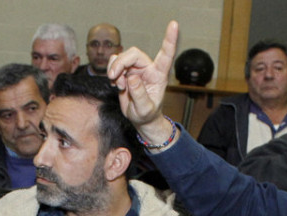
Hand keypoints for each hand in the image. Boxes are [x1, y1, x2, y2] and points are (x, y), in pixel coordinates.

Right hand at [108, 21, 179, 143]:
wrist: (141, 119)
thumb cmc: (147, 114)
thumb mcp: (144, 109)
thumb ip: (139, 94)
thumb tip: (131, 78)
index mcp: (159, 75)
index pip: (166, 54)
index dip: (169, 39)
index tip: (174, 24)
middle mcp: (148, 68)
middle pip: (133, 54)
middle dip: (120, 63)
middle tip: (114, 78)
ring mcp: (137, 68)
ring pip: (121, 57)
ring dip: (115, 69)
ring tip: (118, 85)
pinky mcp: (127, 71)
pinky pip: (115, 63)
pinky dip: (112, 72)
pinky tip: (117, 83)